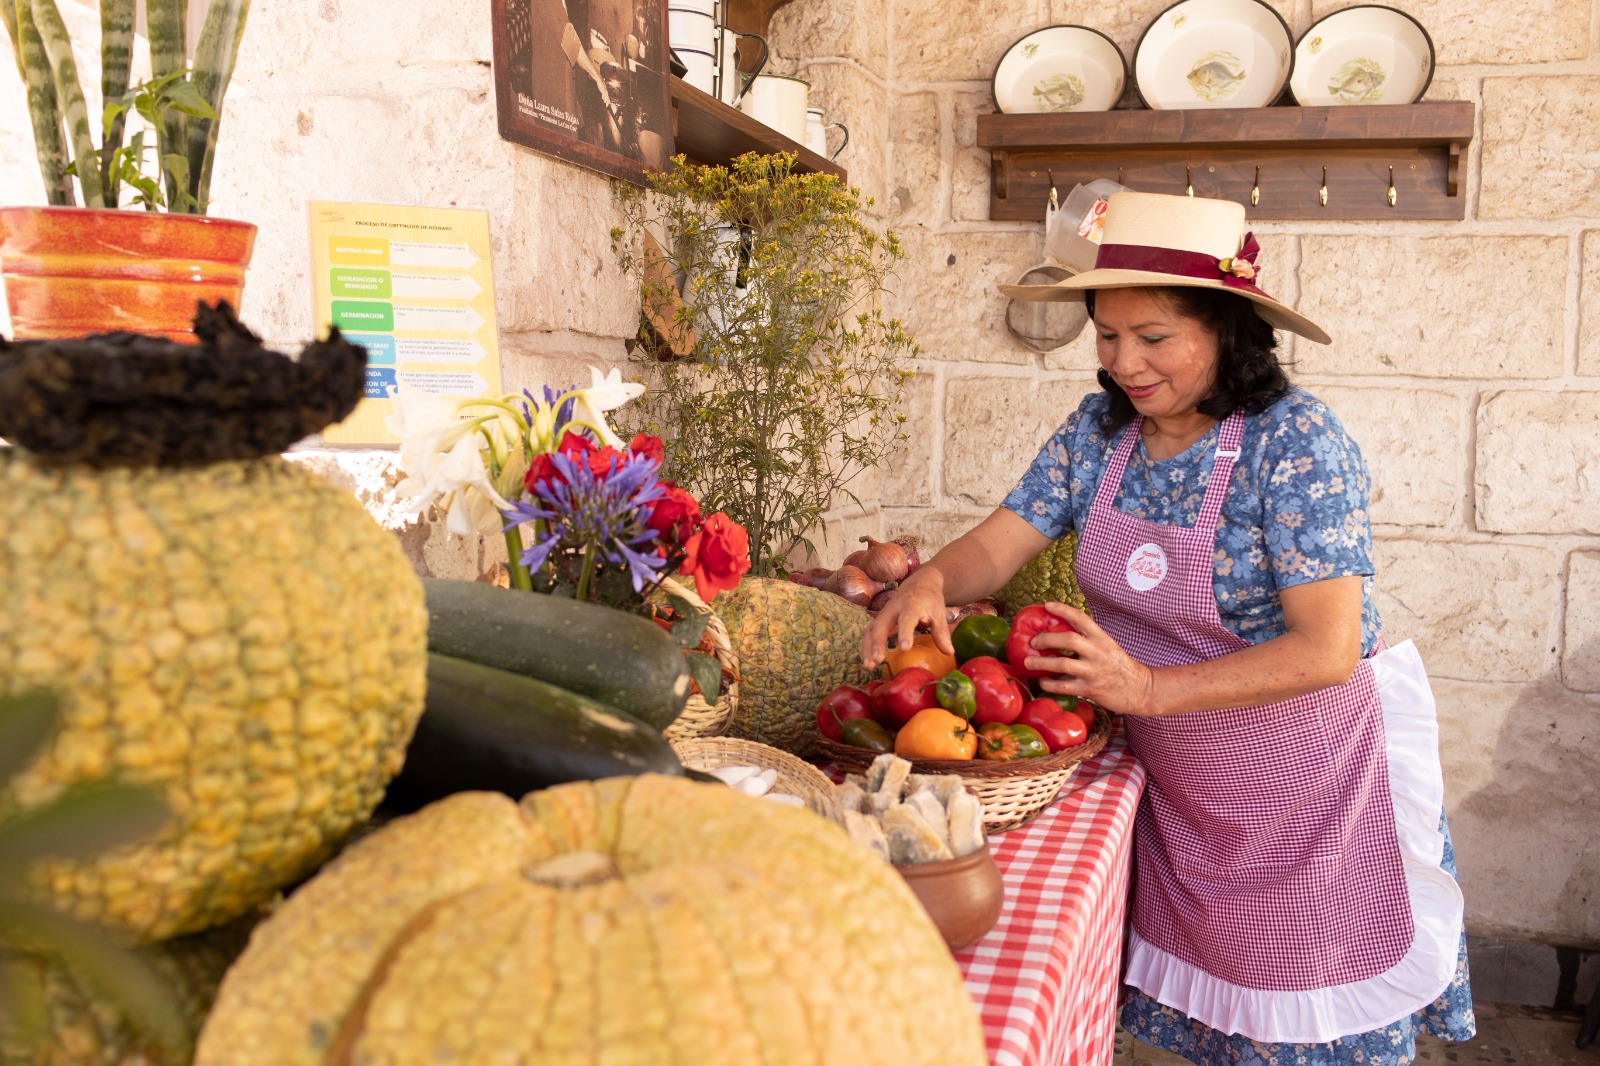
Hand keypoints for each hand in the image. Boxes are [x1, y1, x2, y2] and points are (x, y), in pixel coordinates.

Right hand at [860, 566, 950, 668]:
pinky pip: (869, 633)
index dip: (904, 633)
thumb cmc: (930, 601)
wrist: (920, 583)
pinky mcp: (880, 620)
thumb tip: (949, 652)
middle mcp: (894, 608)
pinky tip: (868, 662)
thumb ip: (942, 633)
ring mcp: (884, 614)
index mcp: (912, 605)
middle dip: (877, 642)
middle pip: (881, 624)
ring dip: (867, 647)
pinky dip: (866, 647)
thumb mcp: (939, 614)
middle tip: (877, 660)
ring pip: (871, 629)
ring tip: (868, 666)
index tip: (904, 648)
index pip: (907, 618)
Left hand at [1022, 602, 1159, 716]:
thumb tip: (1060, 634)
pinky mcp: (1091, 689)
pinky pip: (1065, 686)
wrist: (1140, 689)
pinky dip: (1050, 684)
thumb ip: (1088, 640)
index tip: (1047, 605)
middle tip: (1033, 641)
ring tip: (1029, 661)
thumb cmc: (1119, 666)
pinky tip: (1042, 682)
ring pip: (1063, 664)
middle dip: (1047, 638)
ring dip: (1042, 663)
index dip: (1063, 610)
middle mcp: (1098, 652)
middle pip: (1069, 640)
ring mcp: (1094, 671)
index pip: (1081, 618)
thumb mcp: (1108, 646)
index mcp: (1102, 638)